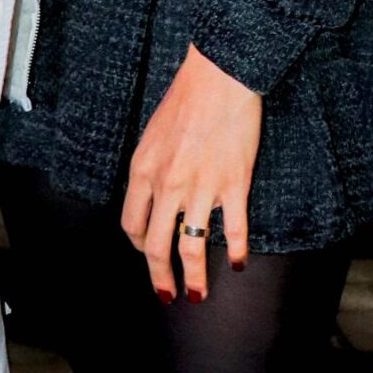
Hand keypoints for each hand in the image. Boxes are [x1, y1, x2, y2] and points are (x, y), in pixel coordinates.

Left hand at [122, 42, 260, 300]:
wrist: (220, 76)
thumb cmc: (187, 99)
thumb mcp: (153, 136)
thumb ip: (151, 170)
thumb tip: (154, 199)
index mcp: (143, 171)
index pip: (132, 224)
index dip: (138, 245)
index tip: (148, 253)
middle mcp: (167, 185)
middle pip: (156, 247)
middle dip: (159, 278)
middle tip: (166, 294)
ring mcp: (201, 187)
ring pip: (192, 248)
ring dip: (194, 278)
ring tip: (197, 295)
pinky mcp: (233, 184)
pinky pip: (235, 230)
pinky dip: (239, 252)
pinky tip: (240, 263)